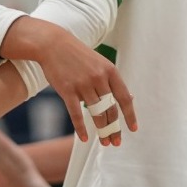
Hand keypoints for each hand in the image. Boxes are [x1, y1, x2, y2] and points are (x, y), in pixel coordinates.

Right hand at [10, 19, 137, 144]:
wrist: (53, 44)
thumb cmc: (78, 56)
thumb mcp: (100, 63)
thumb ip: (112, 81)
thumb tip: (129, 98)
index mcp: (110, 71)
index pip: (124, 98)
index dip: (130, 115)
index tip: (133, 129)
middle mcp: (98, 78)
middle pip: (111, 109)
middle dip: (114, 128)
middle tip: (115, 141)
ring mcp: (83, 84)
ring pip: (96, 113)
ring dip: (102, 130)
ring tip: (104, 141)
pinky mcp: (67, 90)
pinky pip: (76, 114)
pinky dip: (81, 128)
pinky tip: (85, 137)